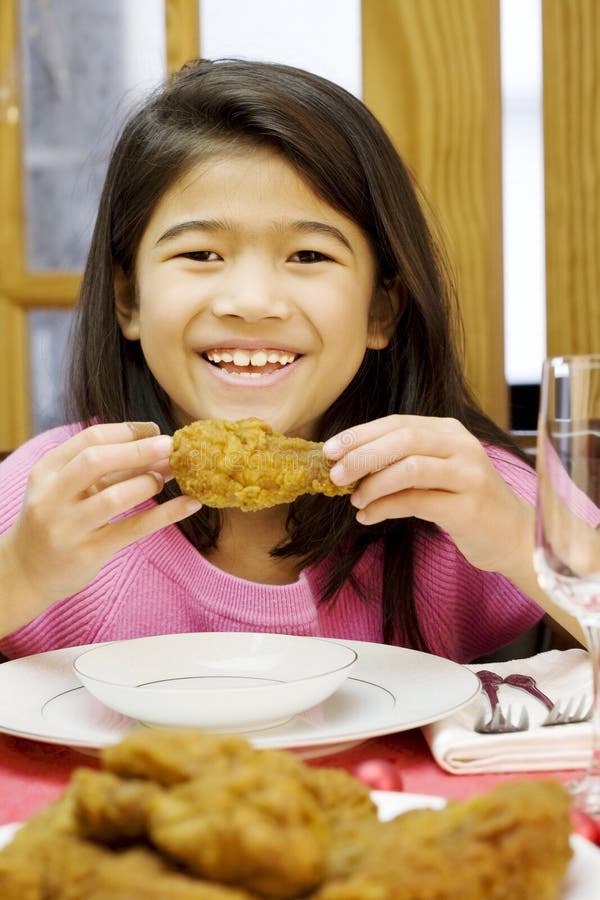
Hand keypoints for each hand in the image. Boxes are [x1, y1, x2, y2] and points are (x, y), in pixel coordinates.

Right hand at [0, 422, 200, 627]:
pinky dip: (166, 514)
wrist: (27, 571)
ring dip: (148, 483)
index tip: (155, 430)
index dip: (127, 431)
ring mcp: (66, 527)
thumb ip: (105, 468)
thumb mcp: (67, 487)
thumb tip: (158, 446)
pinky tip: (190, 504)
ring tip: (166, 478)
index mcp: (46, 471)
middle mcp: (51, 497)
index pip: (89, 439)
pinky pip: (132, 529)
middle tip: (170, 447)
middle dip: (138, 451)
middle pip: (96, 461)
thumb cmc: (57, 519)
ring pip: (114, 498)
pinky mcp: (86, 554)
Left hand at [324, 415, 533, 578]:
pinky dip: (385, 508)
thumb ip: (399, 463)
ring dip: (374, 484)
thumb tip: (347, 465)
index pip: (398, 423)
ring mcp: (469, 474)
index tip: (329, 449)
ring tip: (355, 500)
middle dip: (362, 455)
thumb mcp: (433, 473)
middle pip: (403, 439)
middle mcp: (462, 445)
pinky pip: (417, 502)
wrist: (512, 535)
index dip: (360, 435)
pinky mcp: (469, 506)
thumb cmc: (463, 502)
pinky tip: (368, 517)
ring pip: (410, 468)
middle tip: (336, 474)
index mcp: (449, 431)